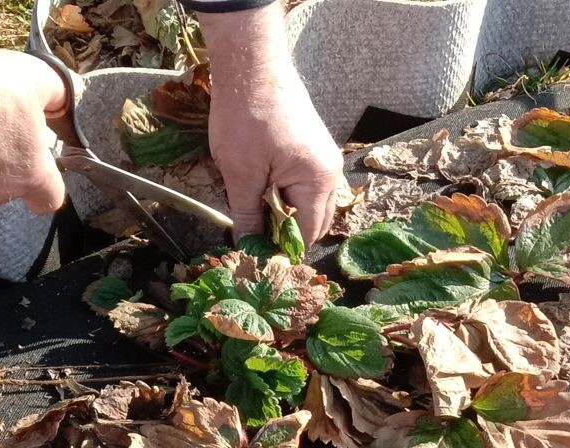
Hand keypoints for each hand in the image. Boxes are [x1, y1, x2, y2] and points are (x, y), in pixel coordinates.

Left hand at [198, 4, 342, 242]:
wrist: (251, 67)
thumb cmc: (246, 118)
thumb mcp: (240, 174)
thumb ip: (248, 215)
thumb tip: (248, 247)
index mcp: (319, 180)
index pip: (307, 232)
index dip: (282, 249)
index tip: (255, 259)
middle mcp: (329, 171)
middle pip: (312, 220)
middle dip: (283, 234)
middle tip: (251, 243)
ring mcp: (321, 158)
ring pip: (305, 202)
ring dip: (281, 214)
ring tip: (251, 220)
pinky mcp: (308, 149)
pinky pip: (300, 184)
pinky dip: (282, 196)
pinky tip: (258, 196)